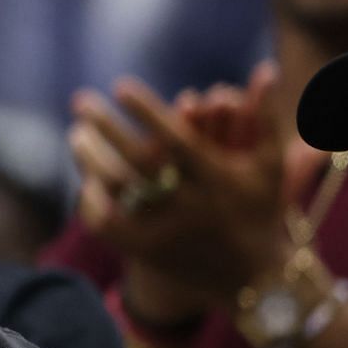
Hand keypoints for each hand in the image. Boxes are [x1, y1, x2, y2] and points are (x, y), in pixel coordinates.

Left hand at [70, 63, 290, 308]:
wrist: (254, 280)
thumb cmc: (261, 210)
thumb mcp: (270, 166)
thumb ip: (266, 117)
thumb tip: (267, 67)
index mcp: (218, 179)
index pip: (177, 139)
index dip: (149, 112)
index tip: (120, 86)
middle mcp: (190, 205)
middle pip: (139, 162)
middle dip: (107, 127)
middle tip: (81, 100)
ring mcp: (166, 230)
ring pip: (119, 192)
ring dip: (92, 159)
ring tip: (76, 133)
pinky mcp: (148, 252)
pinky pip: (109, 226)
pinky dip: (93, 203)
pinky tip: (84, 181)